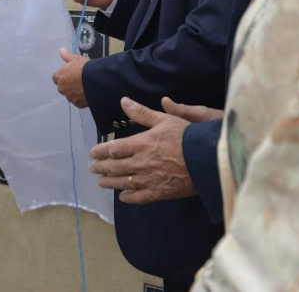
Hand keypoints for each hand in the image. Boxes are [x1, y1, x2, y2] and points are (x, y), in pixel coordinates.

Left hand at [52, 48, 89, 107]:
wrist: (95, 80)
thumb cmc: (84, 68)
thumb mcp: (76, 59)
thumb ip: (67, 56)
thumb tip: (61, 50)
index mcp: (59, 76)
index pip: (56, 78)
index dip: (63, 76)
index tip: (70, 75)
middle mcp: (62, 88)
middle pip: (62, 87)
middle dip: (68, 85)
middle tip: (78, 81)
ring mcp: (69, 97)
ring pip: (70, 95)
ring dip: (74, 92)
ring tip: (85, 87)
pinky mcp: (77, 104)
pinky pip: (78, 102)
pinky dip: (81, 99)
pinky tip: (88, 93)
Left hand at [88, 96, 221, 203]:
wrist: (206, 159)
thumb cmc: (186, 136)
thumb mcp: (164, 119)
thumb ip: (142, 113)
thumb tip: (123, 101)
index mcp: (141, 144)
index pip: (114, 149)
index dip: (101, 151)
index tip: (93, 152)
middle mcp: (141, 163)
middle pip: (115, 167)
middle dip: (101, 167)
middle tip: (92, 168)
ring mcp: (149, 180)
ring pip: (124, 183)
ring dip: (110, 182)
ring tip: (100, 182)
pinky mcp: (160, 193)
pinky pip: (140, 197)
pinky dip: (129, 198)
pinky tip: (123, 197)